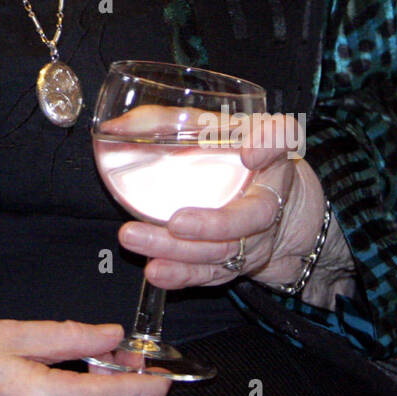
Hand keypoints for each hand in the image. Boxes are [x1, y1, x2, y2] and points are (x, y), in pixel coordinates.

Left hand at [118, 112, 323, 289]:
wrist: (280, 209)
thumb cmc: (235, 157)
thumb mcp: (213, 129)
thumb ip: (169, 120)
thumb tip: (116, 127)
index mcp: (270, 155)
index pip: (280, 141)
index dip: (268, 145)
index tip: (249, 153)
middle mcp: (269, 198)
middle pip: (252, 216)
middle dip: (214, 223)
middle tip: (177, 222)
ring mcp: (254, 238)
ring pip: (224, 250)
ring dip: (181, 251)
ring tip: (137, 238)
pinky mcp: (235, 264)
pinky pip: (211, 273)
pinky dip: (182, 275)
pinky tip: (156, 271)